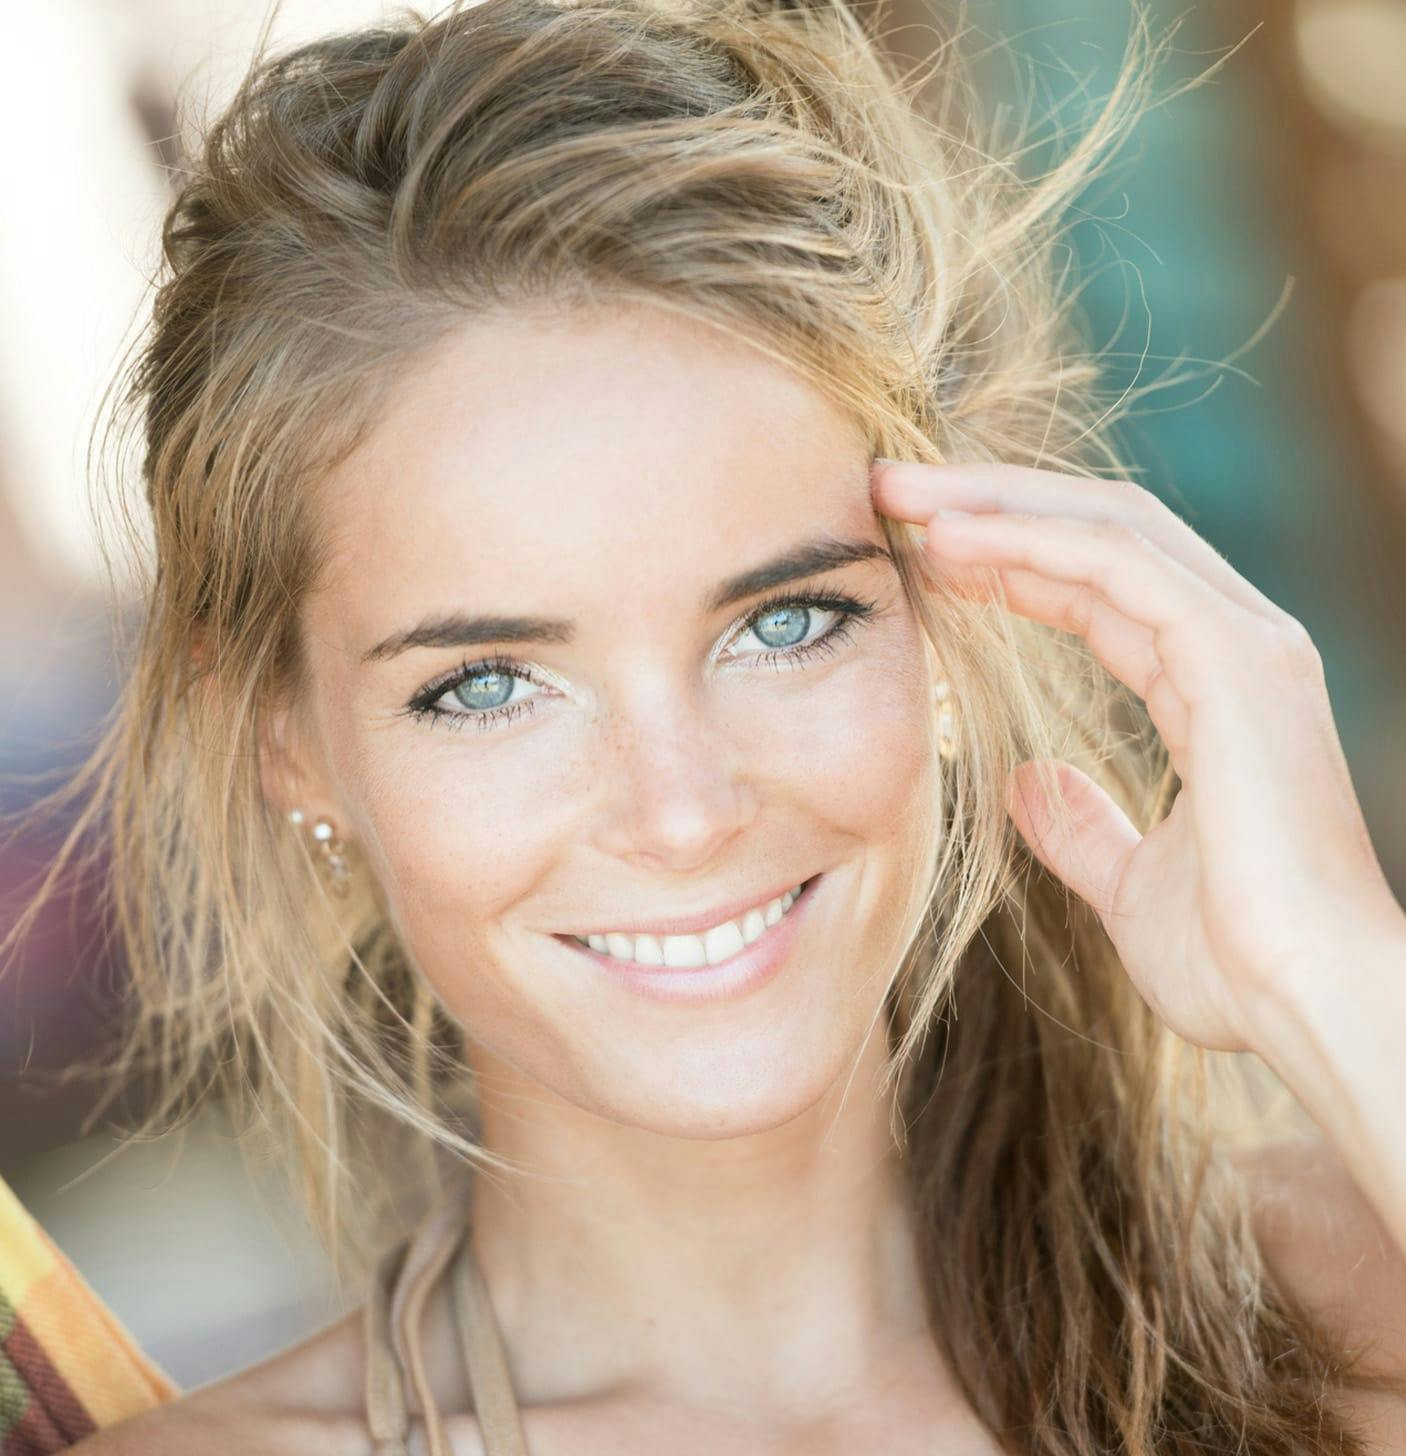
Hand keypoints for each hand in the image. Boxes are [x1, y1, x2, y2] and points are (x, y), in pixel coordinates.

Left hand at [871, 459, 1405, 1053]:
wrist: (1308, 1008)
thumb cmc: (1237, 962)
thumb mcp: (1128, 885)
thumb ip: (1082, 829)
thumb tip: (1025, 784)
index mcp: (1212, 687)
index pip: (1096, 586)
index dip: (1007, 557)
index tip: (918, 549)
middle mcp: (1235, 644)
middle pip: (1097, 532)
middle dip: (989, 502)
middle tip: (889, 488)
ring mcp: (1245, 644)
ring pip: (1106, 528)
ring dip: (994, 503)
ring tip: (899, 493)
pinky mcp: (1239, 657)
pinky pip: (1117, 565)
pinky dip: (1027, 541)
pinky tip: (948, 536)